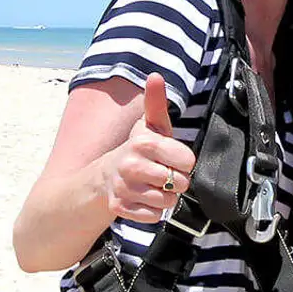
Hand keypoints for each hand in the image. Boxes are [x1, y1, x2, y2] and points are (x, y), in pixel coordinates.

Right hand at [101, 73, 197, 222]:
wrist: (106, 176)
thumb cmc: (137, 150)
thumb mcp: (149, 126)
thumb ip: (155, 102)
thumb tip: (155, 76)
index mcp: (143, 143)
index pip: (186, 161)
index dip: (185, 162)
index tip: (174, 159)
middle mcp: (131, 165)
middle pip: (179, 183)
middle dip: (176, 181)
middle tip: (164, 173)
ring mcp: (124, 187)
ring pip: (167, 201)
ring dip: (166, 197)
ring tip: (155, 187)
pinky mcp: (120, 207)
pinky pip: (153, 216)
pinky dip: (153, 211)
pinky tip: (145, 199)